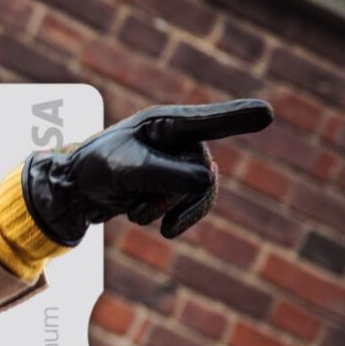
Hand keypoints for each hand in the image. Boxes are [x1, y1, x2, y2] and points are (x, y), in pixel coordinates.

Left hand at [21, 99, 273, 245]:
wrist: (77, 190)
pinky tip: (166, 231)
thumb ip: (164, 173)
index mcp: (165, 124)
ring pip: (197, 193)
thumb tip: (207, 180)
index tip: (267, 114)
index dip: (236, 119)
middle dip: (167, 196)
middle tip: (135, 205)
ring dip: (166, 209)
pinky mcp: (178, 184)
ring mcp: (181, 162)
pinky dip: (179, 219)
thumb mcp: (124, 170)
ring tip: (136, 214)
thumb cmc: (97, 168)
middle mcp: (180, 140)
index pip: (207, 122)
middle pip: (199, 173)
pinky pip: (195, 205)